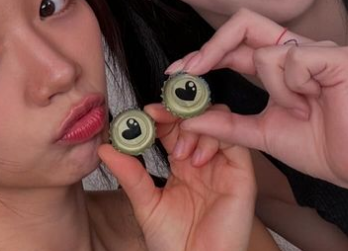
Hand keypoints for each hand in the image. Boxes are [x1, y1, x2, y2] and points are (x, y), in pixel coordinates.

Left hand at [99, 104, 257, 250]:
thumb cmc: (174, 244)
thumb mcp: (146, 204)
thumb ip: (130, 174)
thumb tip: (106, 148)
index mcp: (182, 164)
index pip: (174, 126)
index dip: (161, 115)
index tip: (144, 114)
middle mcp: (204, 159)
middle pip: (196, 116)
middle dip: (176, 111)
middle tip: (157, 117)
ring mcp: (224, 165)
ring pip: (216, 121)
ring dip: (194, 126)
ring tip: (179, 153)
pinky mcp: (242, 175)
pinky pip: (235, 141)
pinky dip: (215, 135)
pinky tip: (195, 155)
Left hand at [168, 9, 347, 192]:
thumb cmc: (317, 147)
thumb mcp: (260, 132)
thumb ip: (225, 124)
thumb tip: (188, 119)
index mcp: (280, 63)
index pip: (235, 43)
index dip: (204, 53)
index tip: (177, 72)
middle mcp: (297, 48)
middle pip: (244, 21)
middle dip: (213, 46)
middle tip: (192, 70)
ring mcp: (319, 48)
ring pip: (266, 52)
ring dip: (272, 89)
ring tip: (297, 110)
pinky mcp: (337, 56)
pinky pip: (293, 60)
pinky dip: (292, 88)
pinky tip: (311, 104)